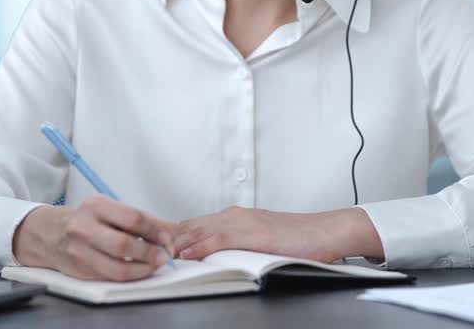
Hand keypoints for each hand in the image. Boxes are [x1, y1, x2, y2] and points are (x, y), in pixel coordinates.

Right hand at [12, 195, 176, 281]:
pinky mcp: (79, 269)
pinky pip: (110, 277)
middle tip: (164, 256)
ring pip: (117, 267)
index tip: (167, 239)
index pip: (132, 218)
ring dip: (142, 268)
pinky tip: (138, 270)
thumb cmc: (85, 220)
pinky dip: (129, 275)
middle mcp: (84, 227)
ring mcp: (79, 250)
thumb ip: (141, 219)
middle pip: (124, 244)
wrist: (49, 233)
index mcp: (95, 205)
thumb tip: (170, 231)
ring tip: (154, 265)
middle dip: (149, 253)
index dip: (154, 230)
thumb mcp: (109, 210)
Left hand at [171, 206, 350, 263]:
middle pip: (191, 225)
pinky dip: (199, 247)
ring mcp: (242, 223)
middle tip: (148, 247)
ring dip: (178, 242)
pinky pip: (218, 240)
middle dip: (168, 237)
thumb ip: (237, 245)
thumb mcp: (260, 240)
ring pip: (200, 231)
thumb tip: (215, 257)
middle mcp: (234, 216)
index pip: (195, 224)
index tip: (155, 244)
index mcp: (235, 217)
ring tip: (158, 253)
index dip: (173, 234)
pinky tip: (186, 254)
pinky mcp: (252, 233)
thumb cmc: (298, 239)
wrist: (325, 231)